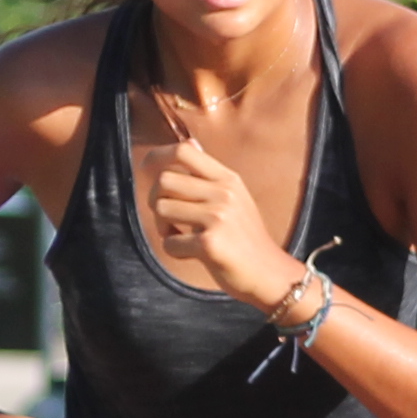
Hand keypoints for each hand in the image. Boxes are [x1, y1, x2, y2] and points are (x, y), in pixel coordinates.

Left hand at [134, 134, 294, 306]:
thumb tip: (189, 143)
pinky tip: (193, 255)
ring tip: (183, 238)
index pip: (184, 150)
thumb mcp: (237, 198)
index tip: (147, 169)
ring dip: (163, 228)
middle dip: (156, 201)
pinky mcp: (209, 243)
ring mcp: (217, 217)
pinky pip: (169, 242)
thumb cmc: (247, 239)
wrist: (270, 275)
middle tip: (169, 219)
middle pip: (164, 180)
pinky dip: (175, 252)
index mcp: (228, 179)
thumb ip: (211, 176)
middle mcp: (223, 193)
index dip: (157, 156)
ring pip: (162, 209)